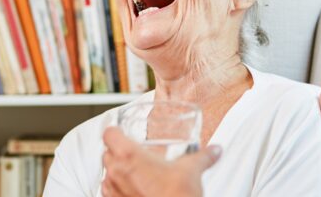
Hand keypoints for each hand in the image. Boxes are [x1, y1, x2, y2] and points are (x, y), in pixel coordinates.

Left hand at [101, 127, 220, 196]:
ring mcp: (114, 192)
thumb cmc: (176, 195)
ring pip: (106, 175)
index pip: (109, 134)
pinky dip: (118, 190)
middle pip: (106, 153)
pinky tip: (133, 190)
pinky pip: (109, 194)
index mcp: (130, 156)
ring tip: (133, 172)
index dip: (115, 131)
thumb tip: (215, 150)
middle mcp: (117, 173)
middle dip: (116, 151)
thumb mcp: (192, 170)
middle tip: (133, 152)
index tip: (121, 131)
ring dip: (116, 171)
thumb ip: (204, 156)